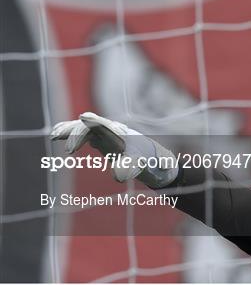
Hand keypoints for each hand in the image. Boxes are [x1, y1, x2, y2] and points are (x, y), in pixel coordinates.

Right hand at [50, 112, 177, 187]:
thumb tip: (118, 176)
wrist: (151, 158)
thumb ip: (130, 167)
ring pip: (84, 127)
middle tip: (69, 151)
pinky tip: (56, 135)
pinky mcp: (100, 139)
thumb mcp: (139, 165)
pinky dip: (70, 133)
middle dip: (78, 133)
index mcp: (121, 134)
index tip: (83, 118)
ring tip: (54, 136)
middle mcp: (111, 130)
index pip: (106, 125)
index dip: (94, 121)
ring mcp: (105, 134)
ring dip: (69, 130)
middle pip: (91, 126)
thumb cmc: (146, 161)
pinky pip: (82, 133)